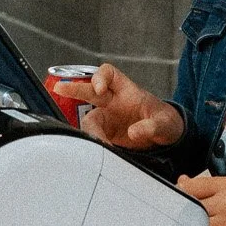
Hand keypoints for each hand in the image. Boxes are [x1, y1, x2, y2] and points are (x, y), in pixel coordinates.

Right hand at [54, 63, 182, 148]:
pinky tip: (98, 152)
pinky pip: (91, 136)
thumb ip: (152, 127)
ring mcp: (106, 118)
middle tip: (59, 88)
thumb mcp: (165, 123)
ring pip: (88, 119)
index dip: (100, 77)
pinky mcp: (104, 134)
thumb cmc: (165, 122)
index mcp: (126, 91)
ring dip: (89, 130)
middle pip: (88, 91)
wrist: (165, 138)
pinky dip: (92, 143)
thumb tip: (133, 132)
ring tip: (99, 144)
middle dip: (73, 88)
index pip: (108, 74)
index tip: (99, 89)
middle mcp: (112, 102)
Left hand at [177, 171, 225, 225]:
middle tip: (172, 211)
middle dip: (180, 209)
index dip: (179, 192)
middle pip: (192, 207)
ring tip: (183, 223)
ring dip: (187, 225)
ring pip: (196, 225)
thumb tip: (180, 182)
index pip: (192, 187)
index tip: (175, 196)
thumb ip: (202, 184)